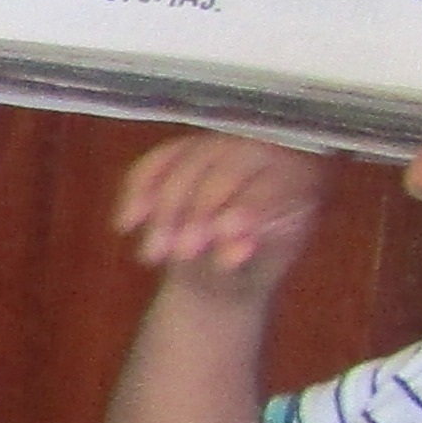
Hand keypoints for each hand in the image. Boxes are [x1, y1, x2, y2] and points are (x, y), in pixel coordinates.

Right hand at [112, 134, 329, 302]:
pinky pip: (155, 161)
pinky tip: (125, 224)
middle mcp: (262, 154)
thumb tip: (232, 250)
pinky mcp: (182, 153)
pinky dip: (137, 190)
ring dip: (162, 209)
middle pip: (226, 168)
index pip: (274, 183)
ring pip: (186, 162)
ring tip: (151, 256)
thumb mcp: (253, 273)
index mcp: (296, 181)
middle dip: (197, 212)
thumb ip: (244, 259)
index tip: (220, 235)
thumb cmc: (246, 273)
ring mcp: (218, 149)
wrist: (218, 270)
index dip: (247, 206)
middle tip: (179, 254)